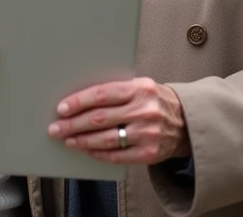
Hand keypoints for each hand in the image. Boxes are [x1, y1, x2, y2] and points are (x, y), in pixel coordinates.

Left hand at [47, 77, 190, 164]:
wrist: (186, 121)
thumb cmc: (154, 101)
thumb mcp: (140, 86)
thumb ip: (116, 90)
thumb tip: (79, 98)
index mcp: (139, 89)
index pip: (102, 94)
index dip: (79, 101)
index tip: (62, 108)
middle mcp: (144, 110)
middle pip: (100, 118)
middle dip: (73, 124)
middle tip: (56, 127)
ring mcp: (148, 133)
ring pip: (106, 139)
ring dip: (82, 140)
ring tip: (67, 139)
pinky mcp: (149, 153)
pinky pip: (117, 156)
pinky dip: (98, 153)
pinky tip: (87, 149)